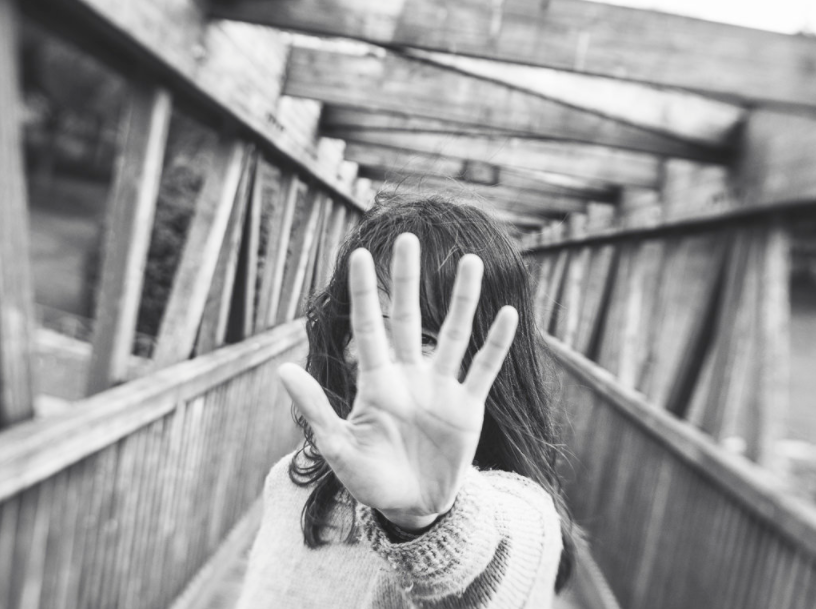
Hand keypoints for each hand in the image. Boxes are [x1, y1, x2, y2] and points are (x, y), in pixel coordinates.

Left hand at [278, 233, 517, 529]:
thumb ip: (314, 408)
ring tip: (472, 262)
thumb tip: (281, 369)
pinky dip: (496, 344)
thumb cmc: (368, 477)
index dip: (364, 292)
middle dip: (408, 280)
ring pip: (454, 334)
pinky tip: (508, 314)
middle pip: (409, 317)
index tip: (359, 254)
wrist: (411, 506)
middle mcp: (409, 375)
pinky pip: (483, 369)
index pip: (369, 327)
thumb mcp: (338, 447)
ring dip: (463, 300)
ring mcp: (440, 388)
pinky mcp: (466, 407)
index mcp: (376, 382)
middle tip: (408, 240)